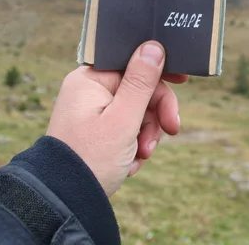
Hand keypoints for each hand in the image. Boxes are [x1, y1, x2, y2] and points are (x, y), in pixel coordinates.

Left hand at [46, 41, 185, 196]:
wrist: (66, 202)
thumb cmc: (91, 158)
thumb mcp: (124, 119)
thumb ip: (141, 82)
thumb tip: (153, 47)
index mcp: (90, 79)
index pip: (132, 62)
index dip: (158, 70)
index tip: (182, 78)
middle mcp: (89, 91)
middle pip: (138, 88)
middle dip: (156, 113)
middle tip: (171, 130)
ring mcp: (92, 112)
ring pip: (136, 111)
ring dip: (146, 134)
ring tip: (139, 157)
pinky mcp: (96, 132)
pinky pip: (126, 129)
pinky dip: (133, 145)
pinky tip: (128, 163)